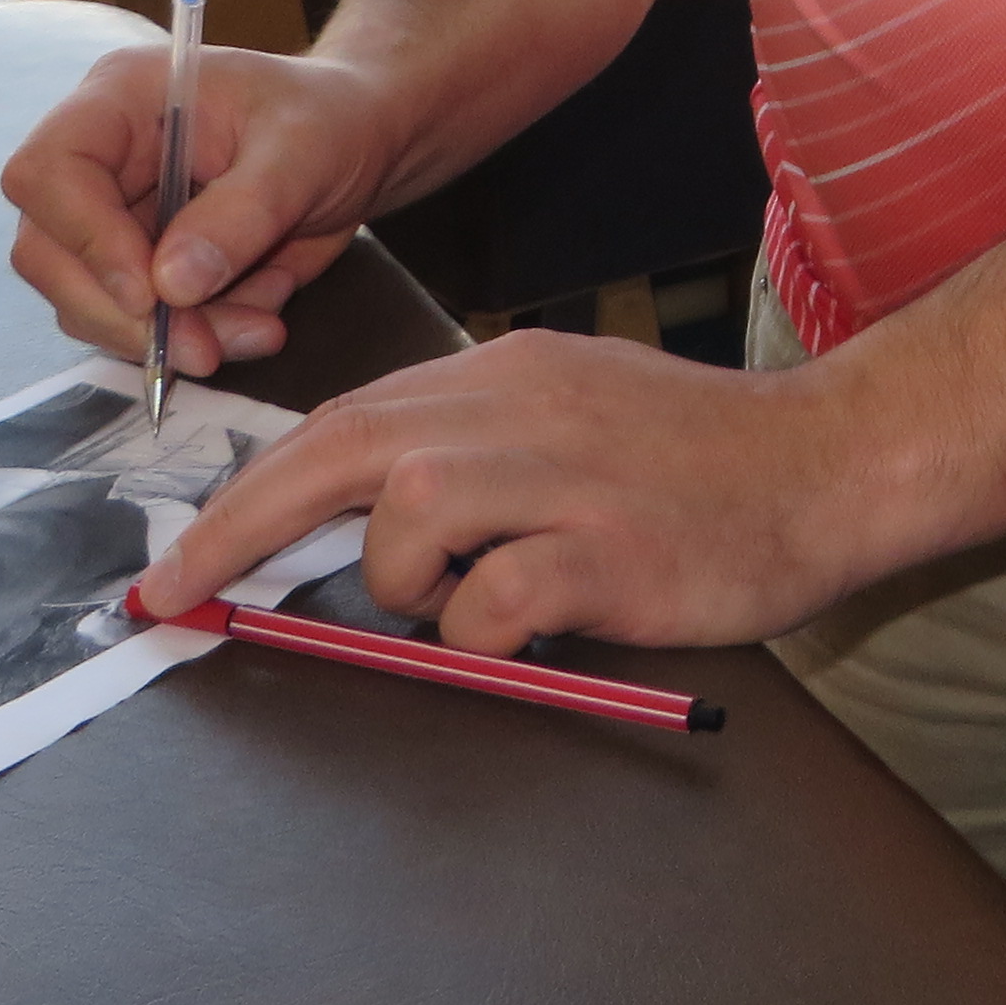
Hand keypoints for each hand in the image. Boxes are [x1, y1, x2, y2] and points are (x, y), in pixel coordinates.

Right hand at [0, 41, 396, 379]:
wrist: (363, 141)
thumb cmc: (333, 118)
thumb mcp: (304, 153)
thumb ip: (242, 213)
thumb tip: (169, 286)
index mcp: (122, 99)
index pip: (48, 171)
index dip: (85, 239)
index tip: (150, 293)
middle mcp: (101, 158)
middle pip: (48, 251)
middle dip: (124, 315)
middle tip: (205, 349)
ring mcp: (113, 214)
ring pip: (90, 302)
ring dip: (170, 336)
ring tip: (261, 328)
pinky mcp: (139, 264)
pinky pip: (137, 323)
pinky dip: (197, 337)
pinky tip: (260, 318)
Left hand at [131, 329, 873, 651]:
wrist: (834, 462)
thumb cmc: (706, 460)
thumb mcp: (576, 415)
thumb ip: (480, 448)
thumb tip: (370, 518)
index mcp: (505, 372)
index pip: (344, 419)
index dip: (250, 490)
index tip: (183, 556)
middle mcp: (520, 407)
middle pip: (340, 451)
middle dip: (236, 528)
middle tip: (172, 595)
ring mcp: (565, 475)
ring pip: (407, 518)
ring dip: (405, 581)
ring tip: (467, 602)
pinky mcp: (607, 548)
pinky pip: (494, 601)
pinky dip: (485, 631)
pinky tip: (535, 627)